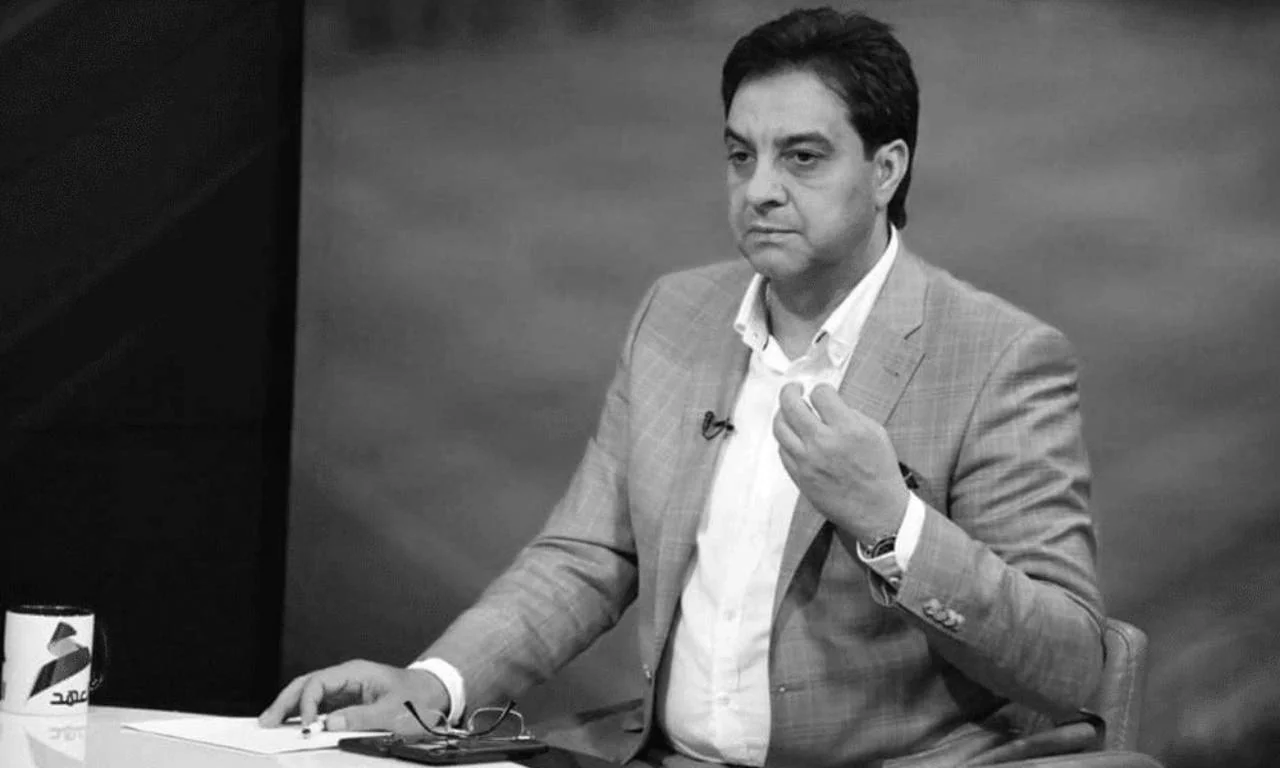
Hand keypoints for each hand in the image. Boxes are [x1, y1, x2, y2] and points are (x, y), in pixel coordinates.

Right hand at [258, 659, 447, 734]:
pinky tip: (292, 726)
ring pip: (309, 694)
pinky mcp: (347, 702)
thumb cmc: (416, 699)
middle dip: (285, 702)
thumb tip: (329, 724)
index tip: (306, 727)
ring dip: (290, 708)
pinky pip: (320, 706)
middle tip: (266, 722)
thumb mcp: (392, 712)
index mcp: (355, 673)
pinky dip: (304, 715)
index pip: (319, 683)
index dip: (307, 705)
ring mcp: (345, 689)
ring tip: (271, 724)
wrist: (434, 694)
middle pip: (306, 685)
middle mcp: (346, 678)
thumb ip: (361, 718)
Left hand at [773, 382, 908, 544]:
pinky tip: (794, 436)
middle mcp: (823, 443)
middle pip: (791, 405)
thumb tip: (828, 403)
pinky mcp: (799, 476)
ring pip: (779, 427)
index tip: (823, 393)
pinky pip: (782, 450)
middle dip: (790, 391)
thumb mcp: (876, 434)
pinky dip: (786, 438)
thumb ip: (850, 414)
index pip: (820, 394)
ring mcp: (807, 461)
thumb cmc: (880, 473)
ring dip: (782, 414)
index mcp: (847, 429)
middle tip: (794, 389)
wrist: (878, 511)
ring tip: (789, 411)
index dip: (821, 390)